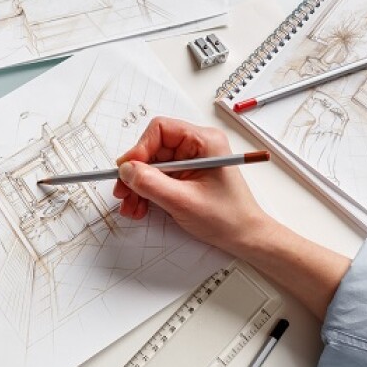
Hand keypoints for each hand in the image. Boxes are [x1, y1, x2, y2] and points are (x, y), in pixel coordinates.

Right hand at [113, 117, 272, 254]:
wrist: (243, 237)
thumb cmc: (227, 217)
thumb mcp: (184, 201)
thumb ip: (151, 183)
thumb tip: (126, 170)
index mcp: (204, 141)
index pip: (160, 130)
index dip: (139, 149)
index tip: (127, 170)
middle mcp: (196, 147)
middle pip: (152, 149)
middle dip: (135, 173)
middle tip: (123, 192)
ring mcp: (189, 161)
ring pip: (150, 165)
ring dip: (137, 186)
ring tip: (131, 206)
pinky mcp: (183, 175)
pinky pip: (156, 178)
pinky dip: (145, 192)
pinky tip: (140, 207)